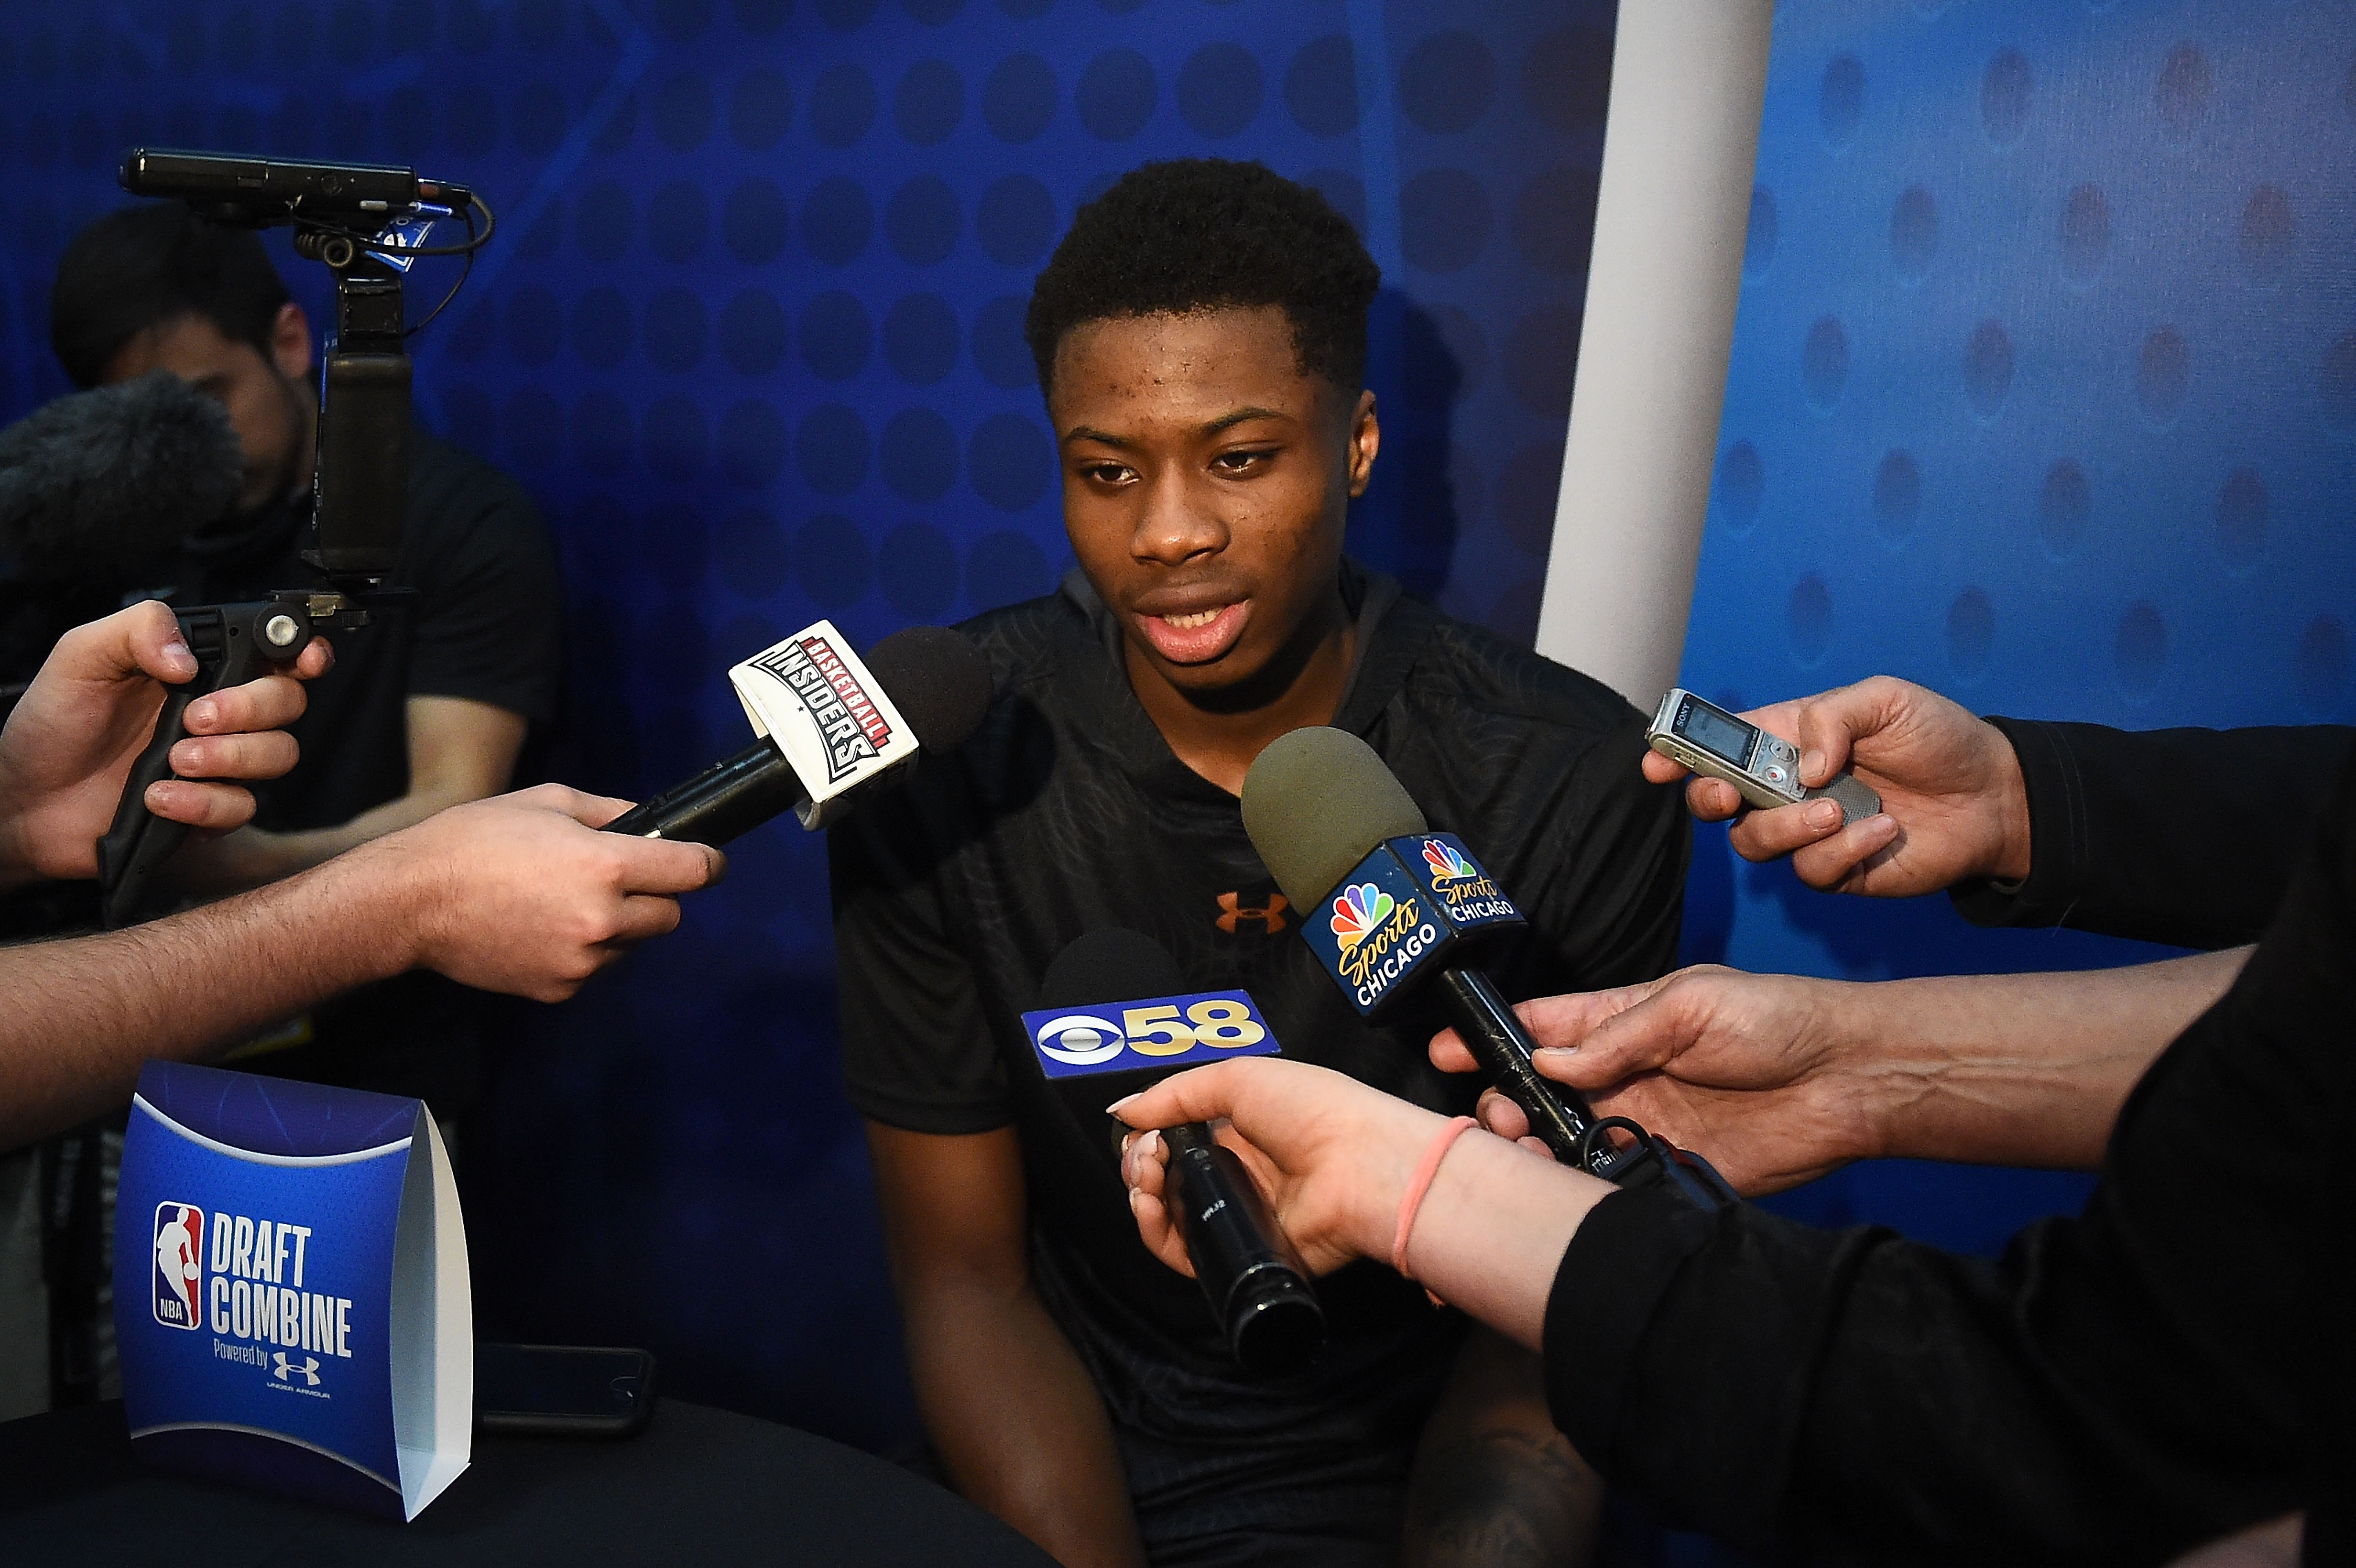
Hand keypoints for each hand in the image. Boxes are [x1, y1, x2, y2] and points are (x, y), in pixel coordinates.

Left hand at [0, 601, 330, 887]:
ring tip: (174, 759)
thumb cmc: (53, 723)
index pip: (275, 652)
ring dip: (231, 757)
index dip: (304, 652)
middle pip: (289, 703)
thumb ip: (139, 629)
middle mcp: (222, 712)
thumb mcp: (82, 655)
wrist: (26, 797)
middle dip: (252, 708)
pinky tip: (160, 797)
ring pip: (279, 755)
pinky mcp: (211, 809)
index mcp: (202, 668)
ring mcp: (221, 762)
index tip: (303, 660)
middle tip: (196, 717)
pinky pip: (242, 807)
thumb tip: (189, 658)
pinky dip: (204, 803)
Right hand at [353, 784, 724, 1001]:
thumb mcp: (548, 802)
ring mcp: (582, 961)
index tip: (708, 861)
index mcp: (605, 867)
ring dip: (617, 925)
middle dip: (655, 895)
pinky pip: (595, 968)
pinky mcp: (560, 988)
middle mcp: (602, 919)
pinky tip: (542, 928)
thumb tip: (648, 823)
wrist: (411, 901)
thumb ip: (609, 813)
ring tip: (564, 902)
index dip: (706, 863)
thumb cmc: (475, 840)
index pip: (691, 871)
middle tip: (617, 879)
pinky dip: (583, 951)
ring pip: (632, 943)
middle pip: (670, 915)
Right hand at [1113, 1058, 1448, 1278]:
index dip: (1147, 1137)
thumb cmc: (1311, 1110)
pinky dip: (1158, 1234)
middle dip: (1139, 1165)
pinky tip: (1150, 1207)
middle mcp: (1236, 1176)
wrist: (1360, 1167)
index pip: (1174, 1140)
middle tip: (1143, 1158)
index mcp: (1238, 1131)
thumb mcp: (1239, 1078)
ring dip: (1142, 1196)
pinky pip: (1187, 1254)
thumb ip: (1175, 1094)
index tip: (1139, 1133)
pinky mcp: (1242, 1254)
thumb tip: (1120, 1111)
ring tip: (1144, 1180)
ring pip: (1169, 1218)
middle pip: (1164, 1179)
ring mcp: (1239, 1217)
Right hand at [1430, 967, 1874, 1195]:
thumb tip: (1547, 1060)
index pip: (1539, 1029)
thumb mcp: (1689, 1003)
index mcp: (1619, 1024)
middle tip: (1502, 1118)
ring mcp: (1638, 1127)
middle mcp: (1620, 1078)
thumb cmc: (1776, 1019)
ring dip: (1530, 1151)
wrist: (1849, 1081)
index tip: (1447, 1050)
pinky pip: (1605, 1188)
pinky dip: (1576, 1191)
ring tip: (1524, 1154)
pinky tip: (1566, 1189)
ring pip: (1559, 1146)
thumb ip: (1614, 1034)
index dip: (1491, 1039)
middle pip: (1536, 1095)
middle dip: (1502, 1105)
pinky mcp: (1664, 1174)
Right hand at [1642, 676, 2029, 896]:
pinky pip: (1811, 872)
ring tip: (1838, 810)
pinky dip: (1844, 851)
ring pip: (1754, 844)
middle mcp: (1785, 789)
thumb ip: (1831, 718)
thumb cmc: (1939, 736)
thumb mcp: (1884, 699)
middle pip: (1714, 804)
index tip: (1656, 762)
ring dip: (1787, 828)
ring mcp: (1807, 833)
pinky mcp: (1837, 871)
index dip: (1678, 753)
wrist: (1995, 794)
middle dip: (1708, 800)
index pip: (1717, 746)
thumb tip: (1800, 768)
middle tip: (1730, 797)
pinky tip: (1884, 830)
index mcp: (1785, 740)